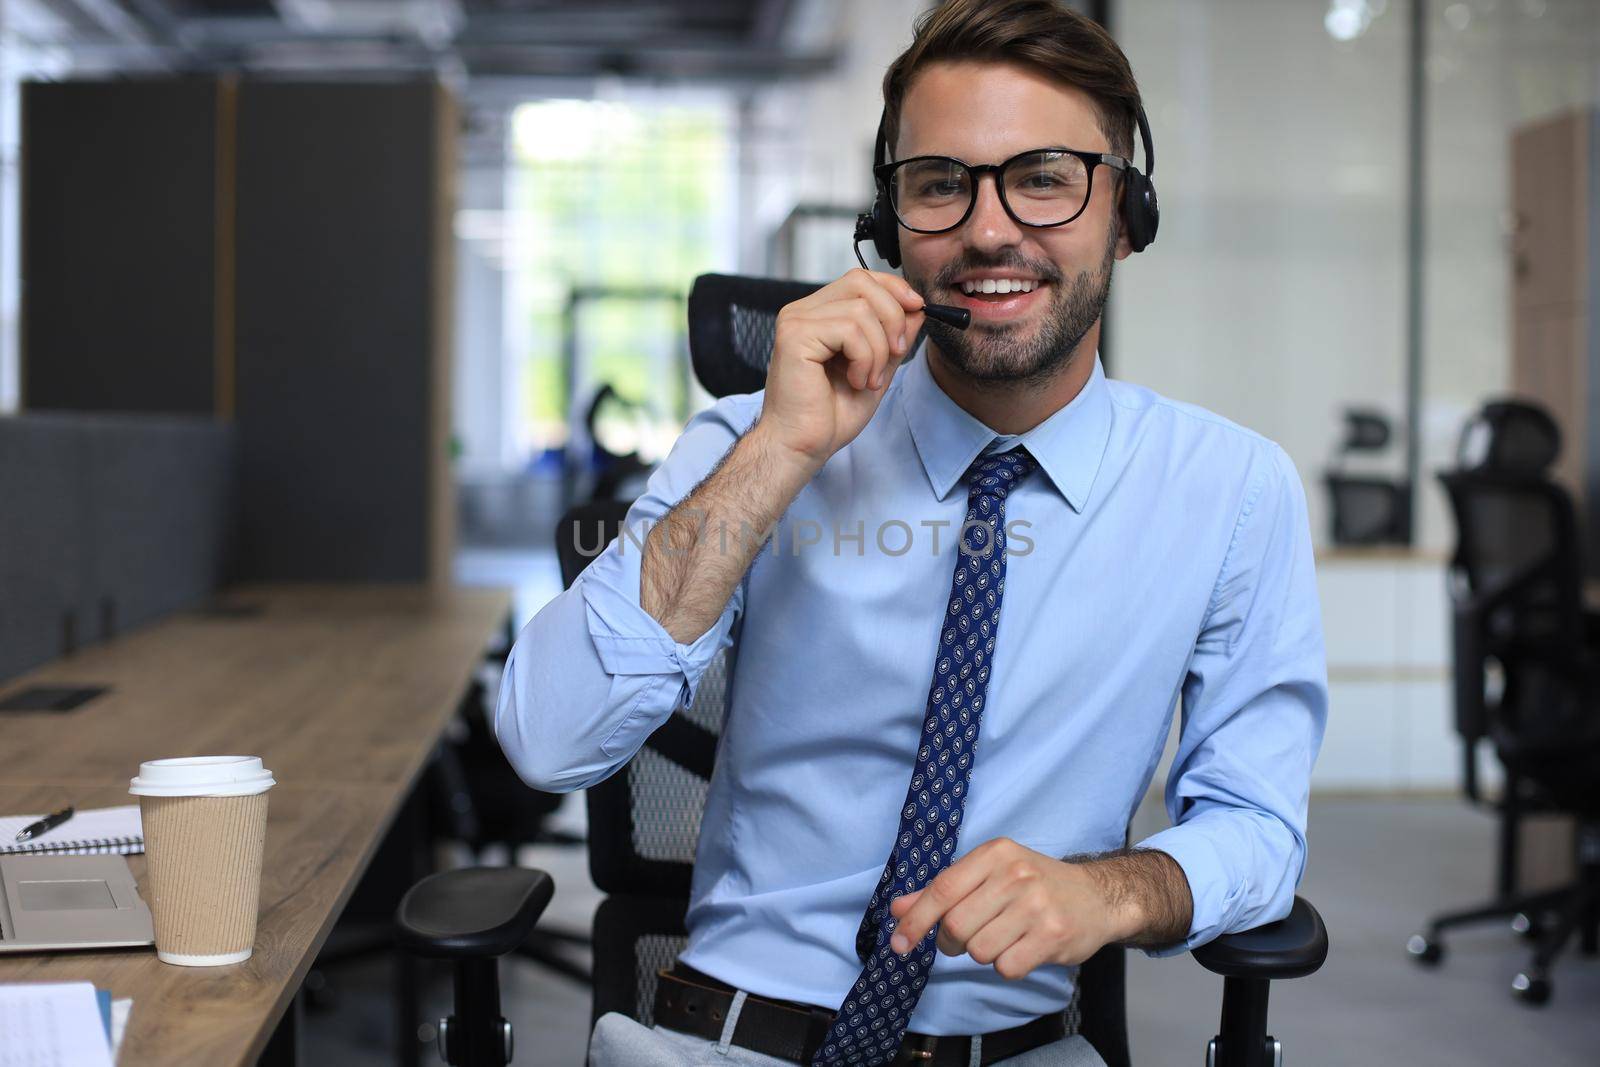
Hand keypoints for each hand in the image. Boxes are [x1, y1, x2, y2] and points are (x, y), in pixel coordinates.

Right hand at [754, 268, 925, 473]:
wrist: (802, 446)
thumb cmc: (829, 416)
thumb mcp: (876, 369)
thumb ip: (892, 338)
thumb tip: (916, 309)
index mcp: (818, 315)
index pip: (860, 278)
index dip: (893, 289)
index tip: (917, 310)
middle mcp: (803, 311)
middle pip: (862, 282)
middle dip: (892, 317)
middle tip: (895, 353)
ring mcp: (795, 321)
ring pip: (861, 309)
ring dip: (877, 350)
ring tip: (867, 379)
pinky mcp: (795, 336)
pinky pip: (849, 329)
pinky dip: (863, 358)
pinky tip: (855, 380)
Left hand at [885, 837, 1136, 980]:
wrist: (1097, 896)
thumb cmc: (1035, 885)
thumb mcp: (989, 875)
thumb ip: (942, 891)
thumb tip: (897, 909)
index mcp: (995, 853)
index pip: (941, 889)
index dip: (915, 920)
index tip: (899, 944)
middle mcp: (1015, 874)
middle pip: (956, 925)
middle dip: (953, 942)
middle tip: (968, 938)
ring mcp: (1037, 905)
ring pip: (979, 950)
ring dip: (983, 953)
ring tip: (1003, 938)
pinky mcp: (1053, 935)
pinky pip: (1006, 967)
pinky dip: (1007, 966)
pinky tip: (1022, 949)